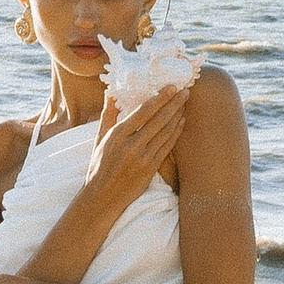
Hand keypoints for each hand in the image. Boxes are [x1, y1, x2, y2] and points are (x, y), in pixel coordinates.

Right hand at [88, 78, 190, 202]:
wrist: (103, 197)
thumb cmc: (99, 166)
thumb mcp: (99, 139)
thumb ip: (108, 115)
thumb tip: (110, 93)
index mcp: (117, 135)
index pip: (143, 112)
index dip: (159, 98)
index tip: (170, 87)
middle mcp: (131, 145)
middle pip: (158, 120)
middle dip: (174, 103)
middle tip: (185, 90)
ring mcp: (143, 158)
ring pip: (166, 132)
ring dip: (177, 115)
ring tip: (185, 103)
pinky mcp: (151, 168)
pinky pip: (167, 147)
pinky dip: (176, 133)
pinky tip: (182, 122)